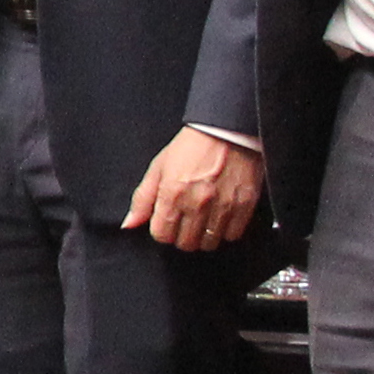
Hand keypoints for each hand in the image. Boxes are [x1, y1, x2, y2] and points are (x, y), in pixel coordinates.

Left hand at [124, 126, 264, 254]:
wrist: (226, 130)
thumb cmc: (191, 147)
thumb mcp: (158, 167)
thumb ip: (142, 199)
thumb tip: (129, 224)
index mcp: (172, 193)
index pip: (161, 235)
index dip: (162, 231)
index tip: (166, 223)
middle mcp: (197, 202)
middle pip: (185, 243)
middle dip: (181, 237)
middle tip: (185, 223)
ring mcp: (222, 205)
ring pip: (209, 243)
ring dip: (203, 237)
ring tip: (203, 221)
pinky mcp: (244, 205)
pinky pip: (233, 234)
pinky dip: (225, 231)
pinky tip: (220, 218)